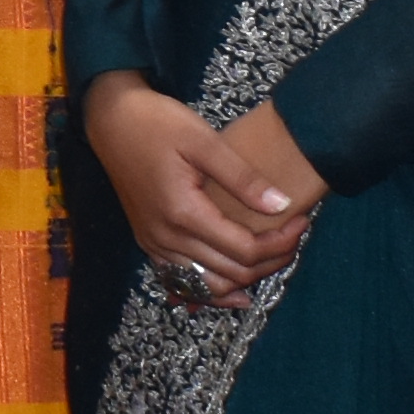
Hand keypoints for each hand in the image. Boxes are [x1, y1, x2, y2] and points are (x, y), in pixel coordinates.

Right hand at [83, 79, 314, 308]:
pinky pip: (184, 283)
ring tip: (273, 257)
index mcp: (183, 213)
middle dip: (271, 261)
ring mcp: (154, 245)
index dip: (280, 242)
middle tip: (295, 237)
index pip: (244, 250)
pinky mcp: (149, 243)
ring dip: (245, 279)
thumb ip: (243, 178)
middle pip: (231, 273)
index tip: (302, 221)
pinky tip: (236, 291)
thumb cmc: (157, 123)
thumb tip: (281, 206)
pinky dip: (213, 290)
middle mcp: (166, 239)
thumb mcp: (204, 140)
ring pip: (209, 286)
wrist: (111, 122)